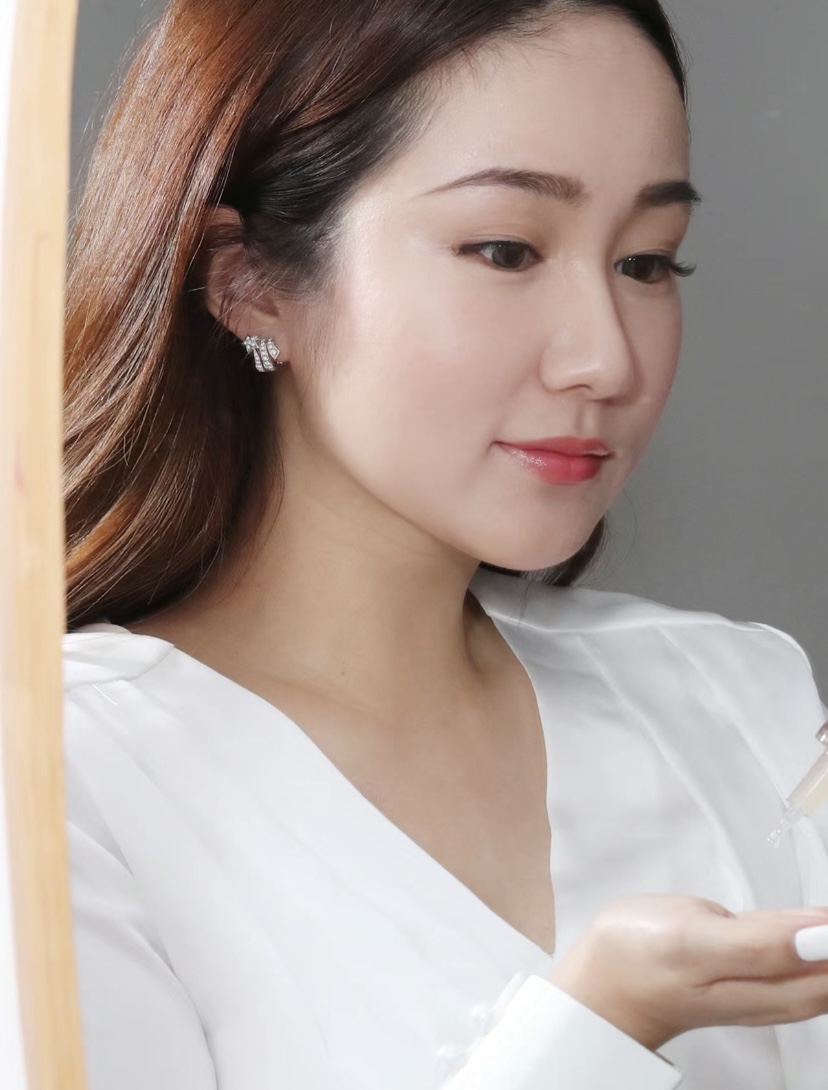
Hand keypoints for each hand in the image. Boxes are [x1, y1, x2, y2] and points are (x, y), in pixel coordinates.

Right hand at [548, 894, 827, 1050]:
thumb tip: (819, 937)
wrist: (599, 982)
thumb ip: (760, 942)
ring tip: (825, 914)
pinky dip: (812, 939)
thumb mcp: (694, 942)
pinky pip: (797, 960)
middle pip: (826, 975)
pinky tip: (814, 924)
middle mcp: (771, 993)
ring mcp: (759, 982)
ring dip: (823, 938)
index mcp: (767, 989)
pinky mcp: (743, 968)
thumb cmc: (637, 962)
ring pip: (816, 969)